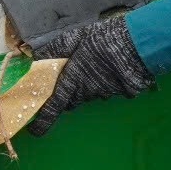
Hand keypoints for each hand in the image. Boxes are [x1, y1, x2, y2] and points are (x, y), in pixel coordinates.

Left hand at [24, 18, 155, 135]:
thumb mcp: (73, 38)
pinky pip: (106, 89)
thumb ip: (54, 49)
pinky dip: (104, 81)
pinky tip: (110, 66)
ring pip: (89, 93)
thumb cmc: (101, 40)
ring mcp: (104, 93)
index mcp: (72, 80)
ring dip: (87, 84)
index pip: (54, 106)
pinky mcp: (120, 92)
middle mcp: (86, 92)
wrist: (135, 44)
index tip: (35, 131)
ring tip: (94, 63)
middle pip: (71, 99)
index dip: (44, 120)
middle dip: (68, 92)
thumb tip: (37, 57)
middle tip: (70, 74)